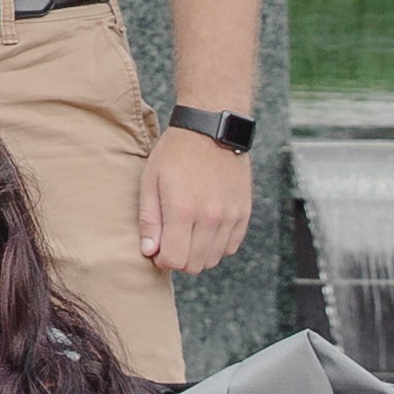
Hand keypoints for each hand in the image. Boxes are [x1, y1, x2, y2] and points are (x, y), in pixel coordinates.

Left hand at [140, 123, 250, 277]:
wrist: (211, 129)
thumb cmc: (175, 153)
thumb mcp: (150, 181)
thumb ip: (149, 220)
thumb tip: (149, 252)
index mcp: (183, 210)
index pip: (175, 260)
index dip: (163, 261)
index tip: (158, 250)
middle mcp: (210, 217)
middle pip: (195, 265)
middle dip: (179, 260)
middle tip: (171, 242)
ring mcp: (230, 215)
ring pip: (214, 258)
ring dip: (198, 254)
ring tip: (188, 235)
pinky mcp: (244, 212)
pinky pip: (231, 246)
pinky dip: (217, 245)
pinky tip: (205, 230)